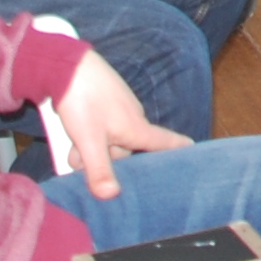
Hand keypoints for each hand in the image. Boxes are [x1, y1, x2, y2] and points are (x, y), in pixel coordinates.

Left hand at [50, 48, 192, 198]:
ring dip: (92, 147)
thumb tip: (112, 196)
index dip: (179, 148)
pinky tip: (74, 128)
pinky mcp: (106, 100)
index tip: (193, 150)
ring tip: (73, 144)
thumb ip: (99, 170)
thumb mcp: (89, 140)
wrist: (67, 64)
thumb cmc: (83, 100)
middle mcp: (133, 117)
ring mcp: (120, 107)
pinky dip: (89, 133)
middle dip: (106, 159)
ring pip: (111, 139)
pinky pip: (102, 125)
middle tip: (81, 159)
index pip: (165, 142)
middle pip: (127, 150)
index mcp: (137, 127)